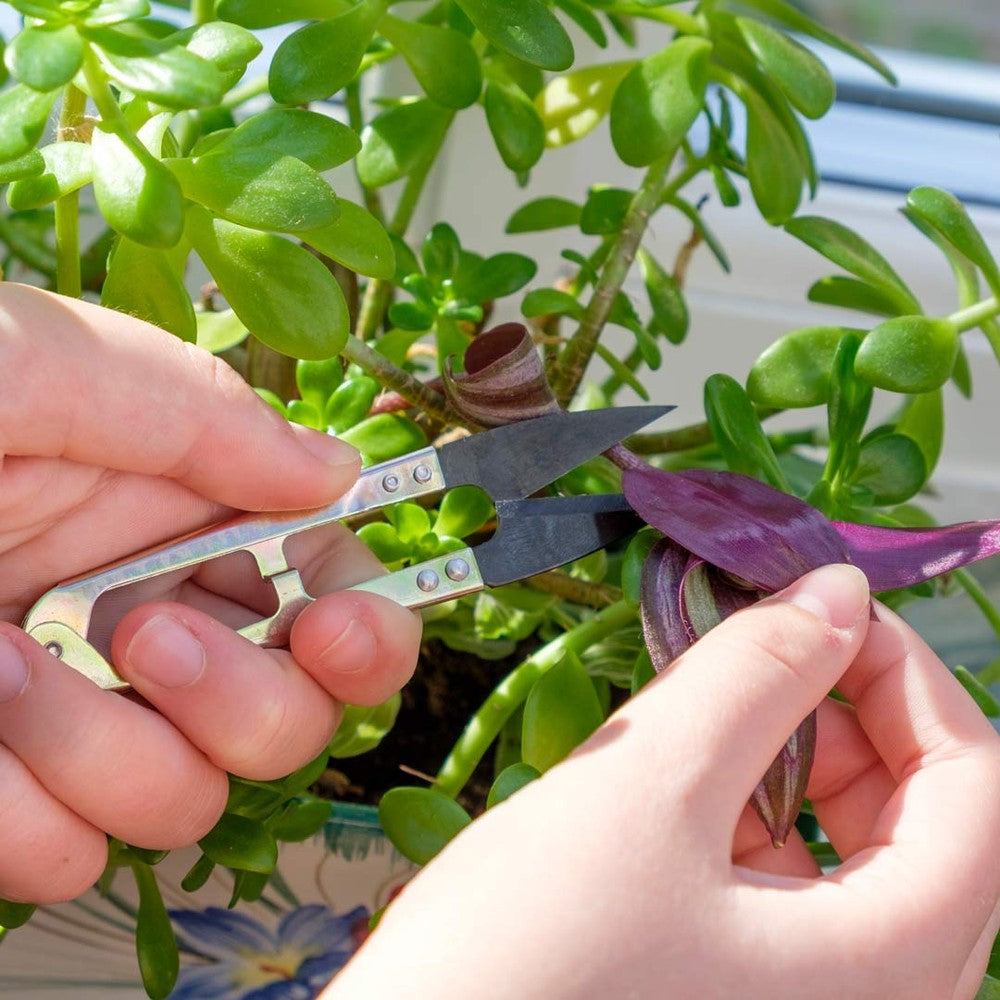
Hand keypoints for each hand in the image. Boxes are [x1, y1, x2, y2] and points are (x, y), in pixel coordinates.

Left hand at [0, 284, 419, 903]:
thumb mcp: (42, 367)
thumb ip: (203, 418)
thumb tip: (340, 472)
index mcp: (172, 517)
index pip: (327, 593)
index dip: (364, 630)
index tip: (336, 632)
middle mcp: (139, 622)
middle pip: (289, 721)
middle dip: (240, 699)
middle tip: (144, 633)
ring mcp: (69, 717)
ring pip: (185, 801)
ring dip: (102, 744)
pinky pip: (70, 856)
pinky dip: (22, 808)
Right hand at [328, 564, 999, 999]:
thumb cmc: (526, 954)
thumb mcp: (647, 787)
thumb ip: (756, 674)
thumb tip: (838, 590)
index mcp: (891, 971)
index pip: (978, 788)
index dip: (908, 675)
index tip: (820, 610)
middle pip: (929, 819)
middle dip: (848, 712)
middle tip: (756, 648)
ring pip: (857, 848)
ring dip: (793, 755)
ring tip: (701, 713)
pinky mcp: (742, 997)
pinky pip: (792, 886)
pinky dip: (751, 810)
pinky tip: (675, 786)